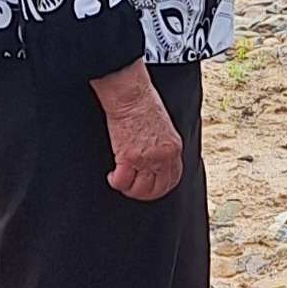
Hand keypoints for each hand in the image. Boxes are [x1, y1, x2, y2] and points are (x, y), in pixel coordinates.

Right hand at [94, 63, 183, 201]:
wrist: (130, 94)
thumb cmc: (143, 103)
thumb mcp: (163, 126)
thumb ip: (162, 145)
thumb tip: (155, 158)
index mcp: (174, 148)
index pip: (173, 179)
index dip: (160, 187)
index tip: (150, 187)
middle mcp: (163, 156)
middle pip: (158, 189)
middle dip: (144, 193)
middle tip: (132, 187)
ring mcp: (147, 159)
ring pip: (140, 190)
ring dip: (129, 189)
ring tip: (121, 181)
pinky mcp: (129, 157)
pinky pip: (123, 182)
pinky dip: (116, 182)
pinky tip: (113, 176)